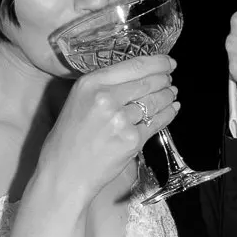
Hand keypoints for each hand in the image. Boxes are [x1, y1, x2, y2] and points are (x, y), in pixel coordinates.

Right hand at [36, 52, 177, 205]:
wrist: (64, 175)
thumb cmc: (67, 141)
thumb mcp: (78, 102)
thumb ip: (103, 88)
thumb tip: (135, 78)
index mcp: (90, 84)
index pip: (133, 66)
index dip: (157, 63)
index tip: (168, 62)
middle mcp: (106, 98)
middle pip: (147, 82)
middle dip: (164, 80)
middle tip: (169, 80)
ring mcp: (120, 120)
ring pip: (154, 102)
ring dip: (167, 97)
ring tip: (171, 94)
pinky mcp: (131, 140)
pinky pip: (156, 123)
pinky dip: (168, 115)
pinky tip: (172, 109)